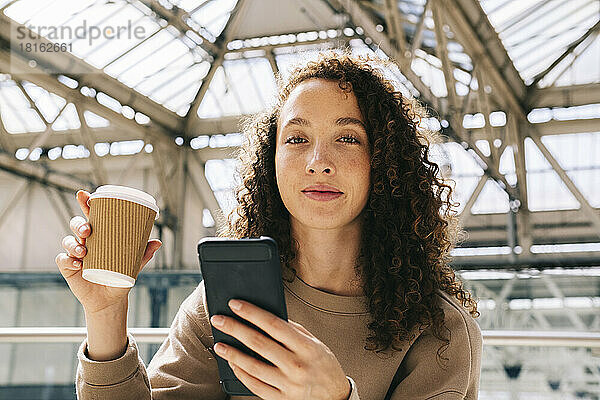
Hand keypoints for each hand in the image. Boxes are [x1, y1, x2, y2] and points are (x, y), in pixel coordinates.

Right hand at [55, 190, 161, 314]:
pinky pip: (62, 259)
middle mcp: (86, 241)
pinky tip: (77, 264)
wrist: (111, 299)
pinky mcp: (68, 268)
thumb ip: (144, 253)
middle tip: (88, 230)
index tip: (84, 194)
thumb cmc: (121, 276)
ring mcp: (75, 254)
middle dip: (79, 224)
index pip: (91, 215)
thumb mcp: (134, 264)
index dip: (85, 203)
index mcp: (100, 235)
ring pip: (68, 241)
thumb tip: (158, 242)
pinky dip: (68, 260)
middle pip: (77, 224)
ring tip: (84, 251)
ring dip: (73, 243)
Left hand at [210, 299, 350, 399]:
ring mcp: (288, 384)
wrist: (335, 398)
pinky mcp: (281, 399)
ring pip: (253, 366)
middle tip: (219, 320)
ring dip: (232, 353)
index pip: (273, 324)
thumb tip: (269, 316)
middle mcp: (296, 365)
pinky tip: (233, 364)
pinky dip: (241, 373)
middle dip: (235, 329)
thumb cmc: (324, 367)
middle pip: (259, 343)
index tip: (236, 305)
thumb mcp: (316, 344)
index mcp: (306, 347)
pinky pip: (255, 386)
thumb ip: (294, 330)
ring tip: (219, 344)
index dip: (252, 313)